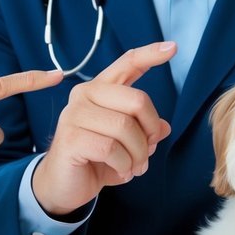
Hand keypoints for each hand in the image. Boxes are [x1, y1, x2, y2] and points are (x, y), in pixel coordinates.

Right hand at [32, 41, 174, 216]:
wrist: (62, 186)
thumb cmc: (94, 160)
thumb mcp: (124, 143)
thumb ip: (142, 130)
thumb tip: (164, 127)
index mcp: (99, 89)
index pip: (127, 64)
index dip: (150, 55)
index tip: (172, 47)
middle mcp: (84, 95)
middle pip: (137, 100)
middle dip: (150, 131)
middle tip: (147, 152)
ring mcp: (74, 115)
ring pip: (126, 128)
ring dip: (139, 155)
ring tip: (134, 167)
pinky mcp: (71, 138)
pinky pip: (112, 148)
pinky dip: (124, 165)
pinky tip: (121, 172)